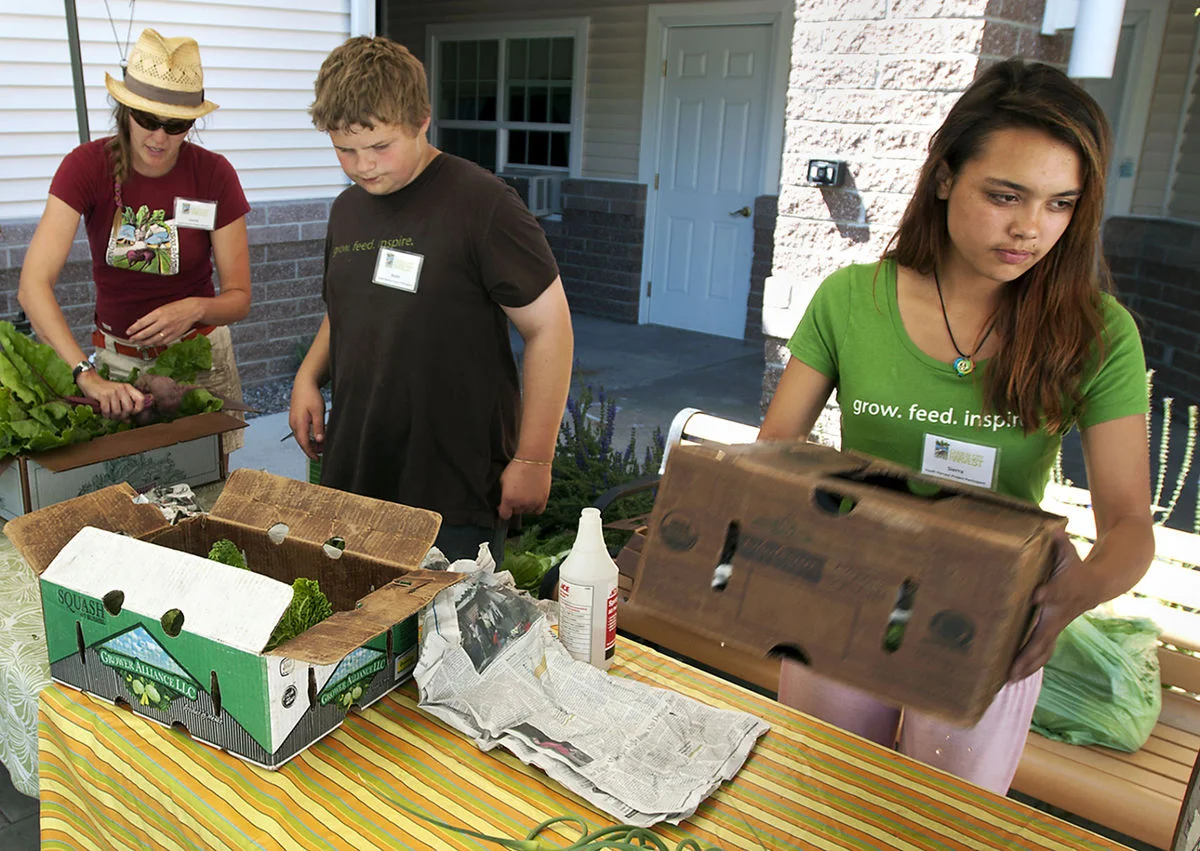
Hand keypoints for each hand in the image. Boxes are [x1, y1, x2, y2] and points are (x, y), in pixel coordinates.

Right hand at [76, 370, 146, 420]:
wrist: (90, 380)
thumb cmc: (104, 389)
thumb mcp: (117, 395)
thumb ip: (124, 407)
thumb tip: (129, 420)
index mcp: (128, 388)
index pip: (141, 399)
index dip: (138, 409)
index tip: (132, 413)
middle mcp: (122, 389)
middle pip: (129, 408)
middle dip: (123, 416)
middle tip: (118, 416)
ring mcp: (113, 392)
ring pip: (118, 411)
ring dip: (113, 416)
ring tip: (110, 414)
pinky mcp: (103, 396)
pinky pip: (107, 411)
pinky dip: (106, 415)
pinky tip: (104, 413)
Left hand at [125, 298, 204, 344]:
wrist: (192, 310)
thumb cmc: (177, 307)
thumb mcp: (162, 308)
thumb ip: (152, 316)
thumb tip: (141, 323)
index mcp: (158, 313)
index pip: (142, 323)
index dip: (133, 329)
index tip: (128, 332)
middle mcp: (163, 322)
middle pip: (146, 333)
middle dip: (137, 337)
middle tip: (131, 340)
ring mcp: (169, 330)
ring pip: (154, 339)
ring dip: (145, 342)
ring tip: (139, 343)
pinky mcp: (175, 335)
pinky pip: (163, 342)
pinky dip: (156, 344)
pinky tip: (151, 344)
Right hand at [288, 378, 325, 460]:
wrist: (303, 384)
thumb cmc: (311, 396)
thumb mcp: (318, 411)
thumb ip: (319, 426)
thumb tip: (320, 440)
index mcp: (299, 423)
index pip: (304, 443)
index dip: (311, 453)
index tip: (317, 459)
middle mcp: (294, 424)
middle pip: (301, 442)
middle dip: (311, 450)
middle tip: (322, 453)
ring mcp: (293, 421)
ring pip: (301, 437)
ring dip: (310, 443)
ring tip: (321, 445)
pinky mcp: (295, 418)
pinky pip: (300, 432)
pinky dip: (307, 437)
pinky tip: (315, 436)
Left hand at [498, 460, 551, 519]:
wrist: (534, 459)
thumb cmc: (516, 467)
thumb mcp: (503, 480)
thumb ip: (503, 493)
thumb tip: (503, 502)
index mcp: (508, 499)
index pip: (504, 515)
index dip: (502, 510)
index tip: (502, 506)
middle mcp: (521, 503)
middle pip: (516, 512)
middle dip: (514, 505)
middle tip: (515, 495)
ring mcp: (533, 502)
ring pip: (527, 511)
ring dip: (524, 506)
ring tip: (525, 494)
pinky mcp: (543, 500)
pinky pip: (538, 511)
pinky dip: (534, 507)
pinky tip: (532, 500)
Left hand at [1009, 530, 1088, 680]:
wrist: (1097, 585)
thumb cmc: (1075, 567)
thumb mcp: (1068, 552)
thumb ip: (1058, 543)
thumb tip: (1054, 528)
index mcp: (1061, 592)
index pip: (1053, 593)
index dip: (1046, 594)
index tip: (1036, 596)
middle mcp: (1057, 614)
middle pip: (1043, 637)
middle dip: (1028, 653)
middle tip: (1012, 668)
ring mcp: (1055, 627)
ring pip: (1042, 651)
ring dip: (1026, 666)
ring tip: (1007, 680)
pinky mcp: (1051, 632)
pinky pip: (1040, 652)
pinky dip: (1028, 665)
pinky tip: (1010, 676)